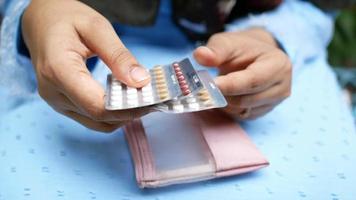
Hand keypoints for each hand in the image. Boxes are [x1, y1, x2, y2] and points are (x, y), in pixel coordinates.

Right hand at [22, 0, 150, 131]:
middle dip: (129, 112)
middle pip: (98, 117)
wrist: (41, 22)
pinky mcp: (62, 103)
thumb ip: (118, 55)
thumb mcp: (96, 27)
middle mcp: (53, 92)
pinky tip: (124, 99)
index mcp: (58, 70)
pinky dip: (111, 114)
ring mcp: (55, 101)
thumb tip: (140, 81)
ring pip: (96, 123)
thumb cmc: (65, 19)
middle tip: (152, 99)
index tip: (151, 101)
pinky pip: (90, 118)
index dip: (127, 109)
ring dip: (121, 116)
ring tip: (140, 98)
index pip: (96, 105)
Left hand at [194, 28, 291, 119]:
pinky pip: (241, 116)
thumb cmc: (241, 48)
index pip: (252, 81)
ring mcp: (274, 102)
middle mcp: (282, 86)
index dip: (229, 85)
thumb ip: (215, 49)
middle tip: (202, 87)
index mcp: (278, 64)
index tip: (208, 85)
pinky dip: (228, 108)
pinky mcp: (263, 111)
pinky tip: (223, 94)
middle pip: (246, 99)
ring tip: (213, 87)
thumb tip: (200, 55)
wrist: (254, 56)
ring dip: (223, 102)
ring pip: (242, 110)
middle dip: (222, 94)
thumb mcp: (227, 42)